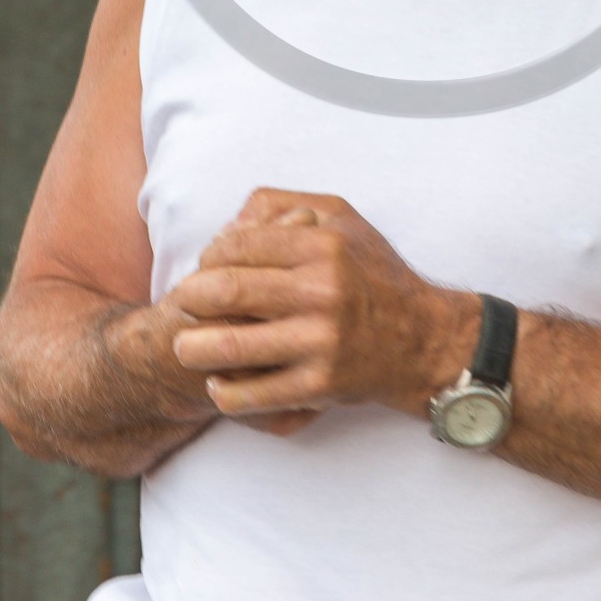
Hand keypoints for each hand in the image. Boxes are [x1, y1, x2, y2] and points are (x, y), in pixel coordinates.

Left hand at [170, 189, 473, 424]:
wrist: (422, 338)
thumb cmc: (373, 272)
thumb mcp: (341, 218)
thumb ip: (284, 205)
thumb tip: (230, 224)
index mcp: (323, 246)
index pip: (239, 245)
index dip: (208, 256)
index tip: (203, 268)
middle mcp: (321, 291)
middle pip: (227, 291)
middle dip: (189, 298)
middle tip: (179, 304)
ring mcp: (320, 342)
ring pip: (232, 346)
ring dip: (194, 347)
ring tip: (185, 346)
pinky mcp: (320, 386)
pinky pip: (255, 394)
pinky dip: (226, 392)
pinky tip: (219, 383)